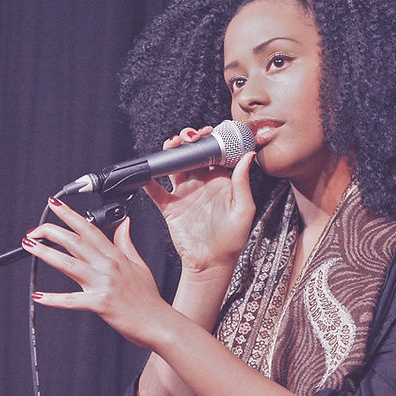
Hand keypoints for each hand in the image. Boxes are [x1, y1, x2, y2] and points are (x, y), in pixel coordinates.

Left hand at [23, 198, 171, 349]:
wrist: (159, 323)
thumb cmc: (148, 299)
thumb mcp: (139, 265)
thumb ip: (126, 243)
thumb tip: (124, 223)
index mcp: (115, 256)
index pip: (89, 229)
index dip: (70, 215)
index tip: (55, 205)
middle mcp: (108, 266)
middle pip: (75, 242)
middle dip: (51, 231)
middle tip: (33, 230)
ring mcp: (104, 284)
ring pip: (69, 264)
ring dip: (46, 254)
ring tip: (30, 247)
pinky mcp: (100, 303)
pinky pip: (72, 300)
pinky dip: (54, 299)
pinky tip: (39, 296)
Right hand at [143, 126, 257, 273]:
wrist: (212, 263)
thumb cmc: (232, 240)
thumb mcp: (244, 209)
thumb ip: (242, 182)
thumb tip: (248, 155)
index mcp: (220, 181)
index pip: (214, 153)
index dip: (210, 139)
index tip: (208, 132)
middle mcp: (201, 184)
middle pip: (191, 154)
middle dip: (189, 140)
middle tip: (189, 136)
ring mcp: (184, 194)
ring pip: (174, 166)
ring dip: (171, 152)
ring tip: (172, 145)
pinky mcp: (170, 207)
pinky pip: (156, 191)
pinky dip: (149, 181)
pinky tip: (147, 173)